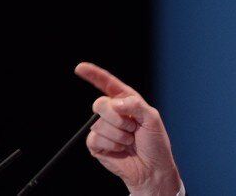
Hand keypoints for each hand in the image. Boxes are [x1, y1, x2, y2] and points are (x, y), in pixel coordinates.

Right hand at [76, 62, 180, 194]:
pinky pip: (95, 138)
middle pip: (100, 104)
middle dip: (118, 118)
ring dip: (119, 135)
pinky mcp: (97, 144)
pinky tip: (120, 148)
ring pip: (99, 123)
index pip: (108, 84)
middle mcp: (113, 112)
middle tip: (132, 128)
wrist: (152, 167)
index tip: (80, 68)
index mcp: (126, 101)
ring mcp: (103, 128)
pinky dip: (111, 144)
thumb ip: (136, 105)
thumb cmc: (155, 142)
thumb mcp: (152, 119)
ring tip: (130, 141)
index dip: (93, 75)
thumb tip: (116, 103)